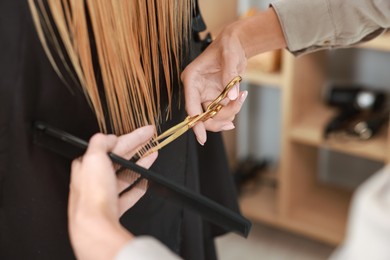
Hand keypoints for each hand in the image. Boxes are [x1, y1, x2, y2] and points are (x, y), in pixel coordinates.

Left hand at [68, 126, 156, 259]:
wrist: (95, 225)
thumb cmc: (92, 194)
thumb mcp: (94, 157)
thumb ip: (101, 142)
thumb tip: (109, 137)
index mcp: (86, 166)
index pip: (110, 146)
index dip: (128, 137)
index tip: (144, 132)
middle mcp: (94, 180)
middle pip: (118, 158)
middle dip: (136, 147)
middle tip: (151, 138)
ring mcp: (104, 195)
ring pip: (125, 175)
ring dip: (140, 164)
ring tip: (153, 155)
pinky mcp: (114, 208)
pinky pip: (129, 194)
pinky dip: (139, 186)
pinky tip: (146, 180)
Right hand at [181, 24, 247, 144]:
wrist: (237, 44)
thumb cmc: (229, 45)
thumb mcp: (230, 57)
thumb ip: (230, 77)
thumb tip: (232, 97)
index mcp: (192, 79)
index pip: (191, 107)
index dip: (196, 123)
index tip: (202, 138)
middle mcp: (196, 89)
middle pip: (203, 117)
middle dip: (219, 120)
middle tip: (233, 120)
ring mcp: (206, 95)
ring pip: (214, 116)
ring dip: (230, 113)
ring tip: (242, 97)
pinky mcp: (215, 97)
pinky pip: (222, 112)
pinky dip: (233, 110)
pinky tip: (241, 98)